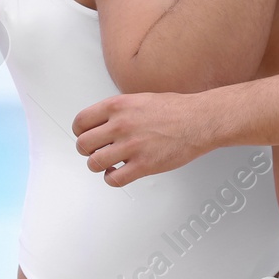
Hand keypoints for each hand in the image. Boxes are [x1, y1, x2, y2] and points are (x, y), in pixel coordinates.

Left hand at [72, 91, 210, 186]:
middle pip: (83, 144)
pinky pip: (114, 180)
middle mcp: (120, 125)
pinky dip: (112, 179)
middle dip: (87, 150)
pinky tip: (119, 173)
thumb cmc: (174, 109)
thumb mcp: (138, 99)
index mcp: (117, 106)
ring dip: (99, 165)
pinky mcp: (143, 165)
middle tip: (96, 151)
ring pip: (94, 163)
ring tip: (108, 163)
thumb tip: (100, 123)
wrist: (198, 120)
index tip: (84, 136)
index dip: (80, 132)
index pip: (80, 122)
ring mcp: (131, 146)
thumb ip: (117, 111)